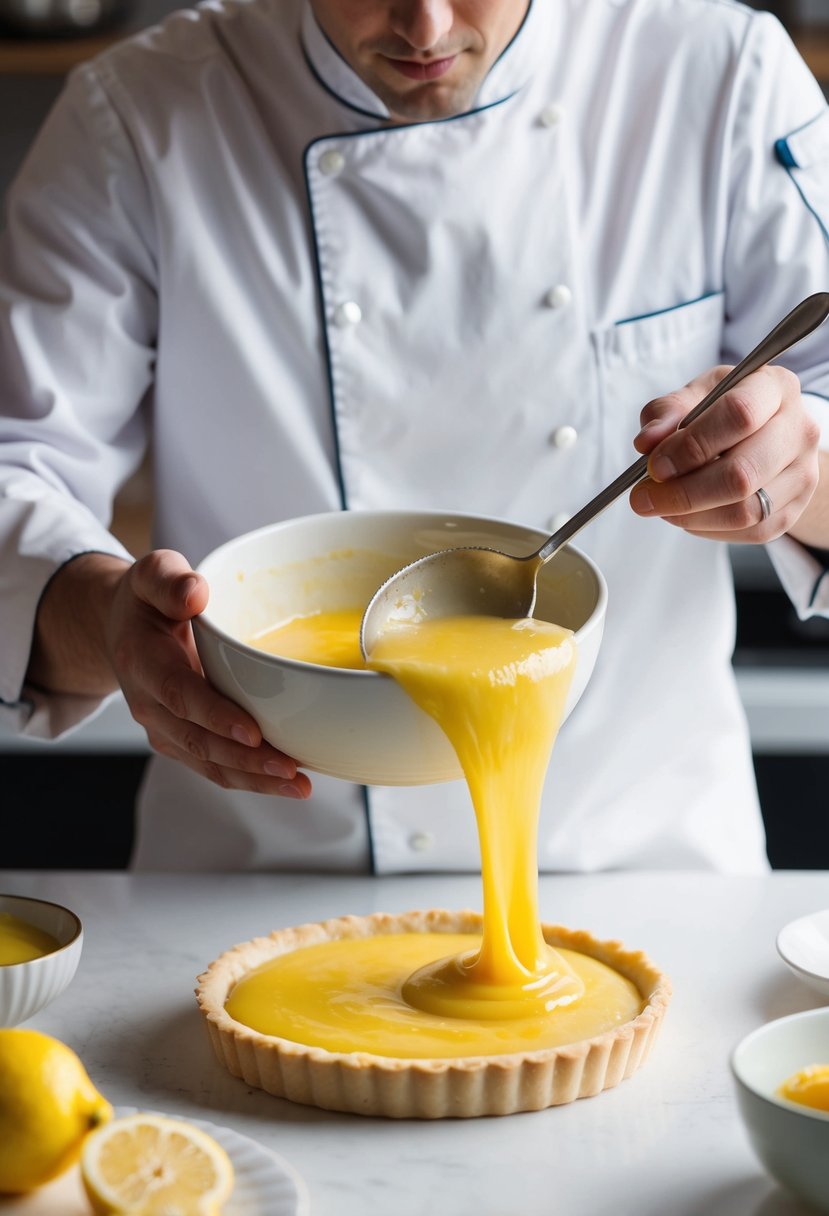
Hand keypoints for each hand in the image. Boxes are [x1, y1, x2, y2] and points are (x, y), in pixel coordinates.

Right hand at [108, 550, 311, 798]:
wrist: (122, 632)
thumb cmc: (147, 601)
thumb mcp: (152, 575)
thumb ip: (170, 579)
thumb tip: (195, 592)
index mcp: (142, 661)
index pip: (179, 695)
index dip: (215, 716)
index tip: (252, 732)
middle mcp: (149, 704)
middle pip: (199, 741)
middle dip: (245, 760)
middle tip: (290, 769)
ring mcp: (164, 729)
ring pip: (209, 764)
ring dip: (254, 780)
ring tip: (299, 785)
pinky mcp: (181, 742)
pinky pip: (215, 767)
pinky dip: (250, 779)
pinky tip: (287, 780)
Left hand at [629, 364, 819, 540]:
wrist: (766, 435)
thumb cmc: (723, 411)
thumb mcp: (694, 396)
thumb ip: (666, 412)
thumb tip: (648, 441)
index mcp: (774, 387)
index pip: (739, 414)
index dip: (691, 446)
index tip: (655, 466)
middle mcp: (798, 428)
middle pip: (742, 473)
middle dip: (684, 492)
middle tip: (646, 497)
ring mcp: (803, 472)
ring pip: (746, 510)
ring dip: (692, 516)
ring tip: (662, 507)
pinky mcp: (796, 508)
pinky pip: (751, 531)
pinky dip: (709, 529)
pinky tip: (688, 516)